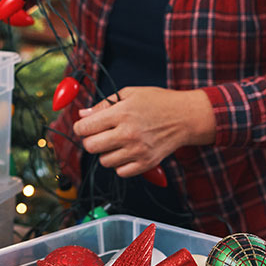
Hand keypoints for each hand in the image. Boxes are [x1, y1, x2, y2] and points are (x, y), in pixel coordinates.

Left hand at [73, 87, 215, 177]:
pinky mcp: (147, 163)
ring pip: (104, 161)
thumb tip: (82, 115)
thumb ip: (103, 105)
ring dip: (106, 152)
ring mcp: (138, 151)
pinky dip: (120, 164)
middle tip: (98, 135)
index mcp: (121, 113)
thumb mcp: (130, 94)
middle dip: (90, 140)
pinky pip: (120, 172)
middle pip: (91, 146)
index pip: (85, 128)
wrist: (186, 117)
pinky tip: (126, 152)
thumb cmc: (158, 102)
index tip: (84, 127)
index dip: (80, 128)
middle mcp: (128, 133)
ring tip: (116, 142)